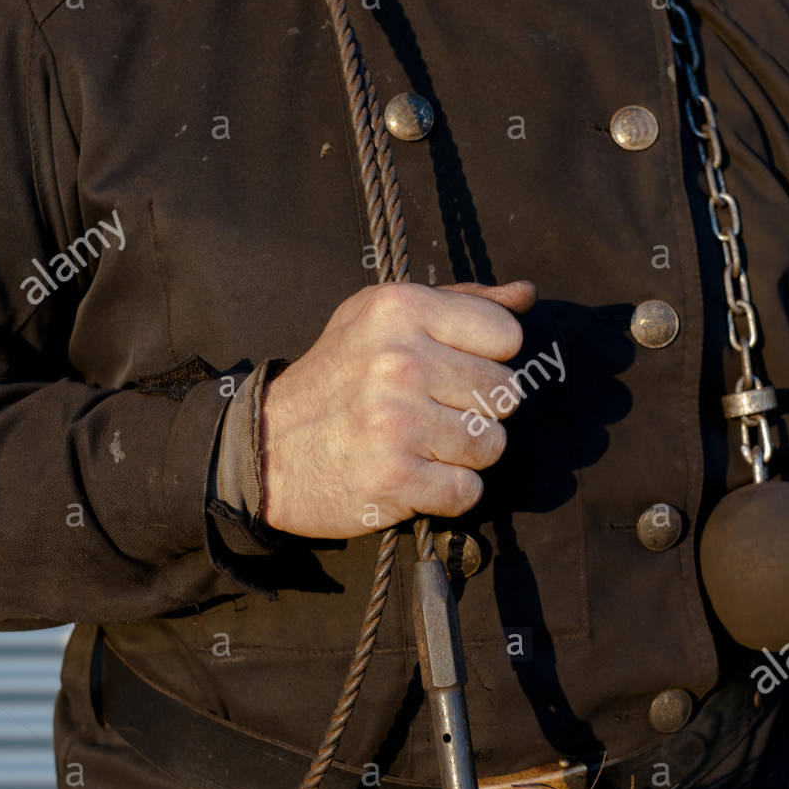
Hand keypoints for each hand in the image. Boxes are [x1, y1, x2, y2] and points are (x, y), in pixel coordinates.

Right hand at [259, 280, 536, 537]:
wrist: (264, 449)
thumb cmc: (338, 377)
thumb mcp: (384, 319)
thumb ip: (461, 303)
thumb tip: (525, 295)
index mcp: (402, 309)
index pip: (506, 336)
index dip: (488, 358)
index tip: (452, 369)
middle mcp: (400, 360)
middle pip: (506, 394)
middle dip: (478, 410)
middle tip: (434, 412)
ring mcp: (397, 421)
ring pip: (492, 445)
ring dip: (464, 454)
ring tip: (422, 444)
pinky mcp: (396, 477)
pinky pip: (468, 491)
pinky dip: (448, 493)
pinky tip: (416, 476)